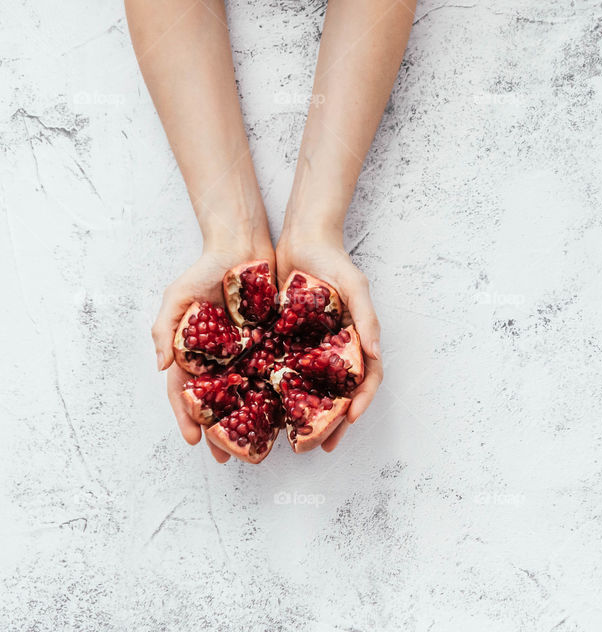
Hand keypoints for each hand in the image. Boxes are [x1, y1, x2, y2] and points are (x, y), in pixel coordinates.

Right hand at [152, 246, 274, 462]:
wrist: (243, 245)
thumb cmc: (206, 269)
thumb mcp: (178, 296)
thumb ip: (165, 330)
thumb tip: (161, 368)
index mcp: (195, 354)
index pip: (187, 394)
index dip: (188, 418)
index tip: (194, 441)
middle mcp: (222, 359)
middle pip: (219, 403)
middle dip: (222, 433)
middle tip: (229, 459)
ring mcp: (249, 353)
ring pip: (249, 394)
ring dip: (252, 422)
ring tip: (261, 447)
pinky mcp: (274, 343)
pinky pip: (276, 372)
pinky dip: (279, 393)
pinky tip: (288, 414)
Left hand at [276, 232, 382, 451]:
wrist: (300, 239)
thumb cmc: (332, 260)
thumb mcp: (355, 285)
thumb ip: (367, 316)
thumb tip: (376, 351)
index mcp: (356, 341)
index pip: (366, 379)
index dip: (360, 402)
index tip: (348, 420)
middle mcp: (336, 351)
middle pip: (339, 395)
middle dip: (333, 424)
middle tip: (320, 448)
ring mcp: (311, 350)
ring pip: (312, 393)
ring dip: (307, 419)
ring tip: (295, 443)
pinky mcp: (285, 344)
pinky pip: (284, 374)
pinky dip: (279, 395)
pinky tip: (267, 412)